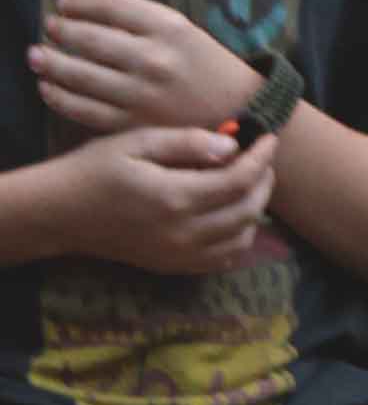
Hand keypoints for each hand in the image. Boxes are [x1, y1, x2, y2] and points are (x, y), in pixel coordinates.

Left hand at [33, 0, 259, 133]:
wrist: (239, 112)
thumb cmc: (207, 66)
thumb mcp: (185, 30)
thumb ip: (143, 21)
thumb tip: (91, 11)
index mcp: (170, 27)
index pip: (111, 6)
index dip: (81, 2)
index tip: (63, 2)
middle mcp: (153, 58)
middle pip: (90, 39)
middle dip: (61, 31)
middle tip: (48, 28)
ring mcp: (140, 93)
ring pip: (80, 75)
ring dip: (51, 63)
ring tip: (36, 56)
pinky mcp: (132, 123)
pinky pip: (84, 109)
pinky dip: (59, 97)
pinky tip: (48, 89)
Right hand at [44, 122, 279, 275]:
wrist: (60, 213)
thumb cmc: (96, 169)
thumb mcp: (137, 141)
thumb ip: (187, 143)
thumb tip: (230, 146)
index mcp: (174, 198)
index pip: (238, 180)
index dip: (261, 157)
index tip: (269, 137)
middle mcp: (181, 233)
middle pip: (247, 211)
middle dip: (263, 181)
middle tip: (261, 158)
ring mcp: (177, 255)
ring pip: (241, 239)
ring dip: (254, 210)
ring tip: (247, 183)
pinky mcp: (170, 266)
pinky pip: (221, 260)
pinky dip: (237, 237)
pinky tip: (229, 213)